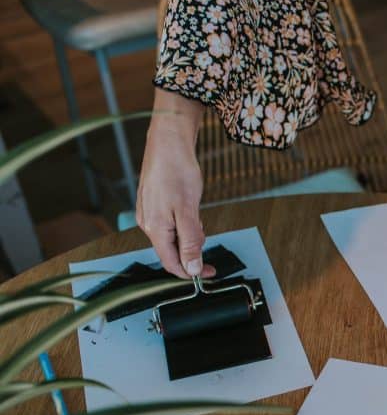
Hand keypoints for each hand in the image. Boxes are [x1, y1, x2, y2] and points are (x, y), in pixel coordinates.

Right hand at [136, 91, 212, 278]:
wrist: (168, 141)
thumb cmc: (177, 172)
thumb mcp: (188, 210)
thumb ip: (190, 241)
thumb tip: (192, 269)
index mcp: (155, 229)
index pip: (171, 263)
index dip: (191, 272)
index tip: (211, 272)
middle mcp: (148, 224)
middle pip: (171, 251)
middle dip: (192, 251)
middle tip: (206, 235)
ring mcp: (149, 213)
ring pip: (172, 237)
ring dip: (189, 237)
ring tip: (199, 220)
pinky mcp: (154, 204)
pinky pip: (170, 224)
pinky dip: (184, 225)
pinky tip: (191, 212)